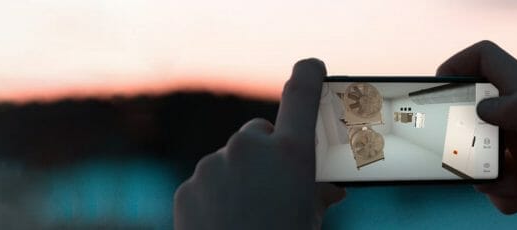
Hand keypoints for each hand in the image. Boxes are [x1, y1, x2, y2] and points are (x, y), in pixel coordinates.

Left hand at [174, 59, 345, 228]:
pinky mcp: (188, 186)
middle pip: (259, 134)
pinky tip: (224, 223)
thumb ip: (316, 194)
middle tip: (276, 184)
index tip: (311, 66)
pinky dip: (216, 196)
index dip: (308, 76)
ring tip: (248, 214)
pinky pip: (207, 181)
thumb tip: (327, 189)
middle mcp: (250, 151)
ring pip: (231, 160)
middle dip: (268, 152)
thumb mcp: (309, 221)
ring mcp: (213, 166)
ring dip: (240, 177)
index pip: (302, 95)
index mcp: (290, 156)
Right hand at [437, 41, 516, 222]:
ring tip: (515, 187)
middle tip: (478, 161)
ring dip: (488, 177)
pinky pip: (496, 176)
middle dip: (467, 143)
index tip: (442, 91)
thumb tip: (484, 106)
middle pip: (473, 112)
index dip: (458, 65)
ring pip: (480, 150)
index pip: (484, 57)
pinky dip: (504, 193)